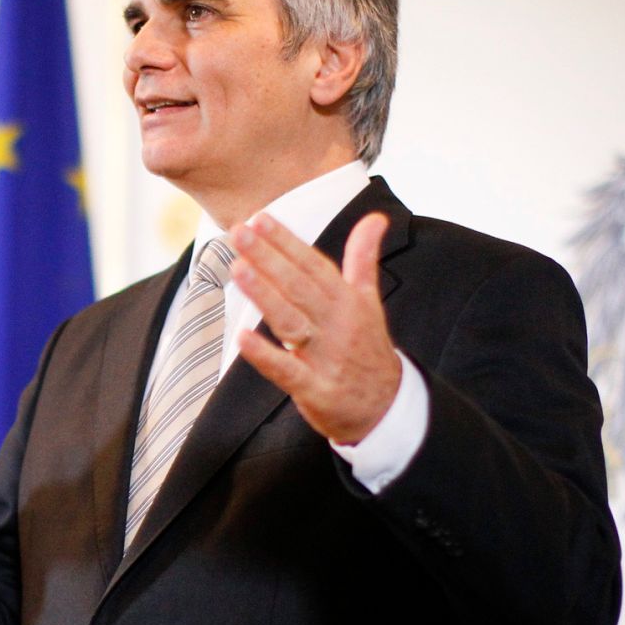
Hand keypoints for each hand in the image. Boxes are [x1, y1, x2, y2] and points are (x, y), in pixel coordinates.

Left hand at [230, 211, 400, 443]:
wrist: (387, 406)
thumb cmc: (367, 347)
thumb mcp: (369, 300)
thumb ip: (363, 258)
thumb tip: (375, 218)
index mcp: (348, 301)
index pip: (314, 265)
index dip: (287, 242)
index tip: (260, 218)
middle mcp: (338, 325)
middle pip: (299, 287)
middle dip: (269, 258)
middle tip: (239, 231)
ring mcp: (326, 358)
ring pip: (291, 321)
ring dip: (264, 294)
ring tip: (238, 268)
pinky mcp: (316, 389)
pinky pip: (287, 370)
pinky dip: (265, 355)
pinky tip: (241, 337)